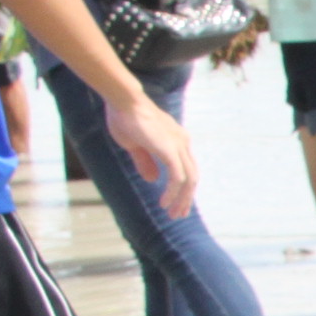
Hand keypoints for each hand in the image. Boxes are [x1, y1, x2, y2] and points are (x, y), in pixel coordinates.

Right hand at [107, 95, 198, 217]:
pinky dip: (173, 192)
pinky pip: (178, 177)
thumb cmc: (125, 117)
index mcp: (177, 140)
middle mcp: (182, 142)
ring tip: (172, 213)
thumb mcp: (135, 145)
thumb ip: (146, 162)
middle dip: (186, 198)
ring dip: (181, 199)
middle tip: (178, 215)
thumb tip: (153, 180)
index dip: (183, 187)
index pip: (187, 168)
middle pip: (192, 177)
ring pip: (189, 180)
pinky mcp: (170, 149)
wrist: (123, 100)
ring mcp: (179, 144)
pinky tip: (164, 203)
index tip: (176, 203)